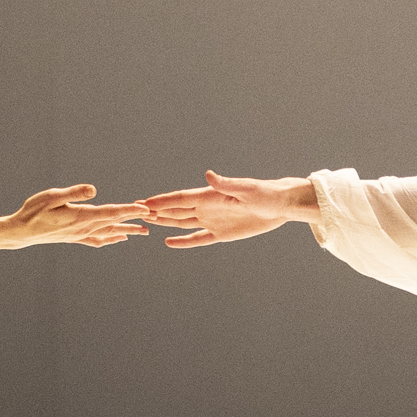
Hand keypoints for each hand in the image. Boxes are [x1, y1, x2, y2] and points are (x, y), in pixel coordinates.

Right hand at [1, 184, 153, 248]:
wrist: (21, 232)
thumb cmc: (33, 211)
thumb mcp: (52, 197)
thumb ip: (74, 193)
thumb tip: (94, 190)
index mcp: (81, 216)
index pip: (111, 213)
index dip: (130, 211)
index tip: (146, 209)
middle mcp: (84, 228)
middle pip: (115, 223)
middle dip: (134, 220)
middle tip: (154, 218)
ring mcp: (80, 235)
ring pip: (109, 233)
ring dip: (126, 231)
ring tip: (143, 231)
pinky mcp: (75, 237)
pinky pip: (97, 240)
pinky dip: (111, 239)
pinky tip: (117, 239)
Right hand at [140, 171, 315, 247]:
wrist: (281, 205)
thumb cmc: (266, 193)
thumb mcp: (247, 189)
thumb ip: (226, 184)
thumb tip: (208, 175)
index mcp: (211, 196)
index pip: (181, 198)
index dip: (162, 201)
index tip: (143, 202)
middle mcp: (208, 207)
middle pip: (176, 210)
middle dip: (157, 211)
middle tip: (135, 212)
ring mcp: (213, 220)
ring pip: (183, 222)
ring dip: (165, 222)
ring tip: (147, 222)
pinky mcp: (221, 234)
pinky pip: (198, 239)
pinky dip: (183, 242)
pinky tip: (169, 242)